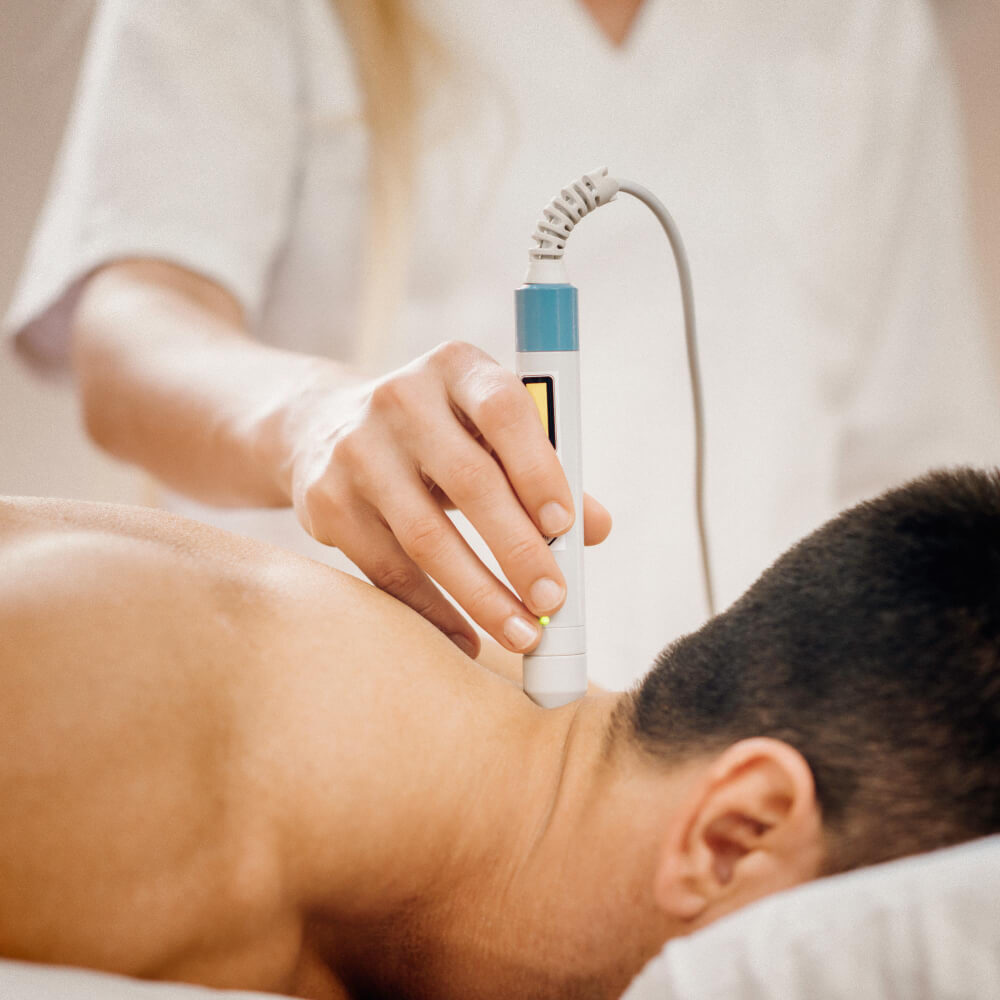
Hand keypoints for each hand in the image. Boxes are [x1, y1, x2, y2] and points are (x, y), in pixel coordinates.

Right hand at [287, 341, 611, 656]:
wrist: (325, 426)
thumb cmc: (437, 435)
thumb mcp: (486, 433)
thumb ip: (544, 471)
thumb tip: (599, 528)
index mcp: (455, 368)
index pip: (503, 410)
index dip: (539, 469)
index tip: (567, 528)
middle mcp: (400, 399)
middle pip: (469, 482)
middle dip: (519, 550)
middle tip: (552, 599)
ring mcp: (356, 450)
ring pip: (425, 536)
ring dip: (481, 594)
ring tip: (521, 631)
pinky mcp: (326, 501)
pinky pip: (387, 568)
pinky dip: (432, 611)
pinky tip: (467, 637)